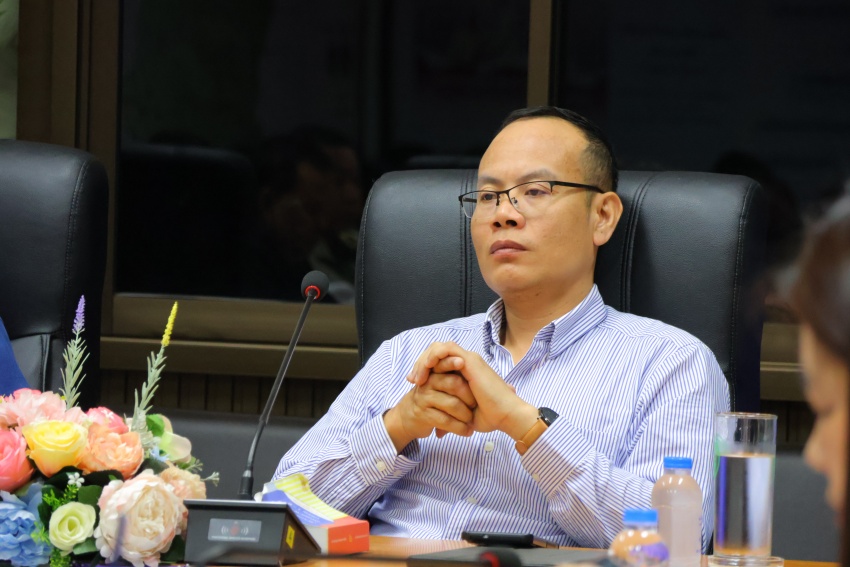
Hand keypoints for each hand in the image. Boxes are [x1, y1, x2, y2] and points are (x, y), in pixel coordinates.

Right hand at [384, 371, 476, 451]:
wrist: (407, 418)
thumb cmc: (430, 400)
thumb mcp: (437, 384)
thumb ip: (449, 374)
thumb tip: (466, 362)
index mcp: (434, 372)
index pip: (445, 364)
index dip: (453, 362)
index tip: (462, 363)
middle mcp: (428, 382)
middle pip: (454, 383)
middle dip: (469, 396)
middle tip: (475, 405)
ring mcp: (425, 398)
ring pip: (453, 404)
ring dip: (466, 415)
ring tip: (472, 421)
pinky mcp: (424, 415)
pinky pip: (446, 420)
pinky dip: (460, 428)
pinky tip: (467, 431)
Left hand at [408, 342, 537, 439]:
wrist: (506, 416)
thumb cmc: (489, 417)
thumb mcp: (462, 418)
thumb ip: (449, 420)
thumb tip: (438, 432)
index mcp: (464, 373)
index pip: (439, 361)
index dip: (424, 369)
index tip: (414, 384)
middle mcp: (466, 363)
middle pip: (436, 351)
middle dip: (421, 363)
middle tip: (412, 380)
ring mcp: (468, 360)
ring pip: (439, 347)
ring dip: (425, 359)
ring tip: (418, 377)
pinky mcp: (470, 361)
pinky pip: (447, 349)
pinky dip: (435, 356)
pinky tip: (428, 369)